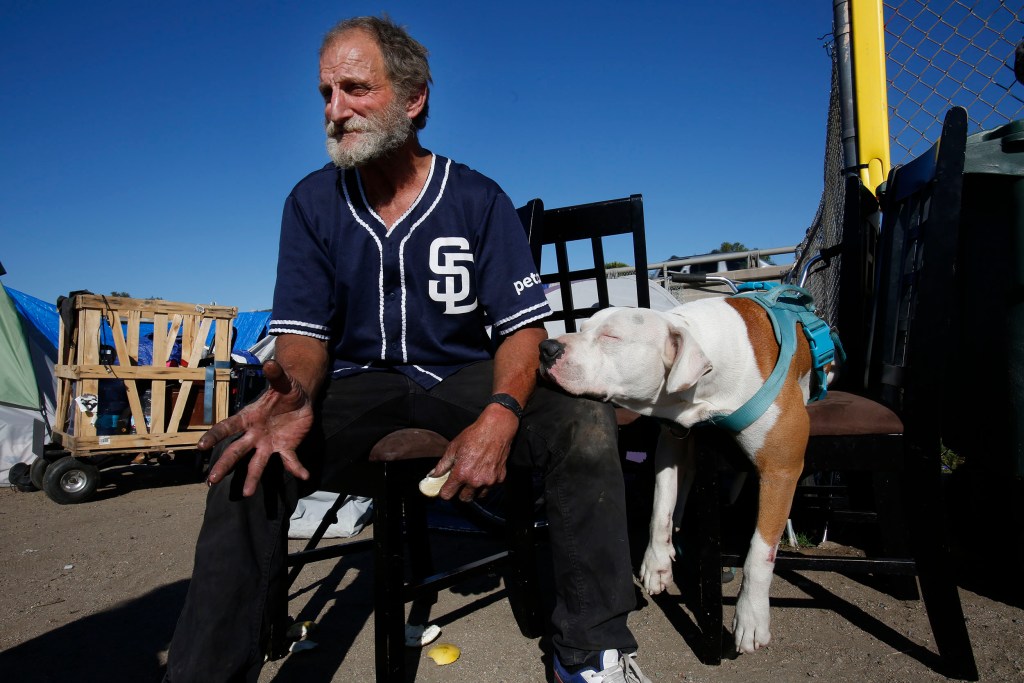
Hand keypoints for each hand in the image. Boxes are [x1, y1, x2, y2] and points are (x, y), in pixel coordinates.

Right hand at [200, 359, 313, 495]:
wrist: (300, 398)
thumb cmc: (285, 389)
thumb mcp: (282, 381)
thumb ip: (276, 374)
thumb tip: (271, 362)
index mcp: (249, 417)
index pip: (228, 427)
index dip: (214, 436)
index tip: (200, 447)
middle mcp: (255, 434)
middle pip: (237, 451)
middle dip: (224, 464)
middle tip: (211, 480)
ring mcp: (269, 443)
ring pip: (257, 463)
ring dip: (252, 477)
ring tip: (247, 493)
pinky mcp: (286, 448)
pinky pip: (290, 461)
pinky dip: (296, 468)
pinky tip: (303, 475)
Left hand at [431, 406, 518, 501]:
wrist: (496, 429)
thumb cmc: (474, 436)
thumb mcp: (453, 447)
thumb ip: (442, 465)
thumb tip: (433, 475)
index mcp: (461, 473)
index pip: (447, 494)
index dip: (444, 491)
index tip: (446, 487)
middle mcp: (475, 480)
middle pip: (464, 498)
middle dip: (460, 492)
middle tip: (460, 481)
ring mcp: (489, 481)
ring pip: (478, 495)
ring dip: (474, 490)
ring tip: (473, 476)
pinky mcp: (500, 479)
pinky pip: (490, 488)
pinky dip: (486, 483)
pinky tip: (484, 471)